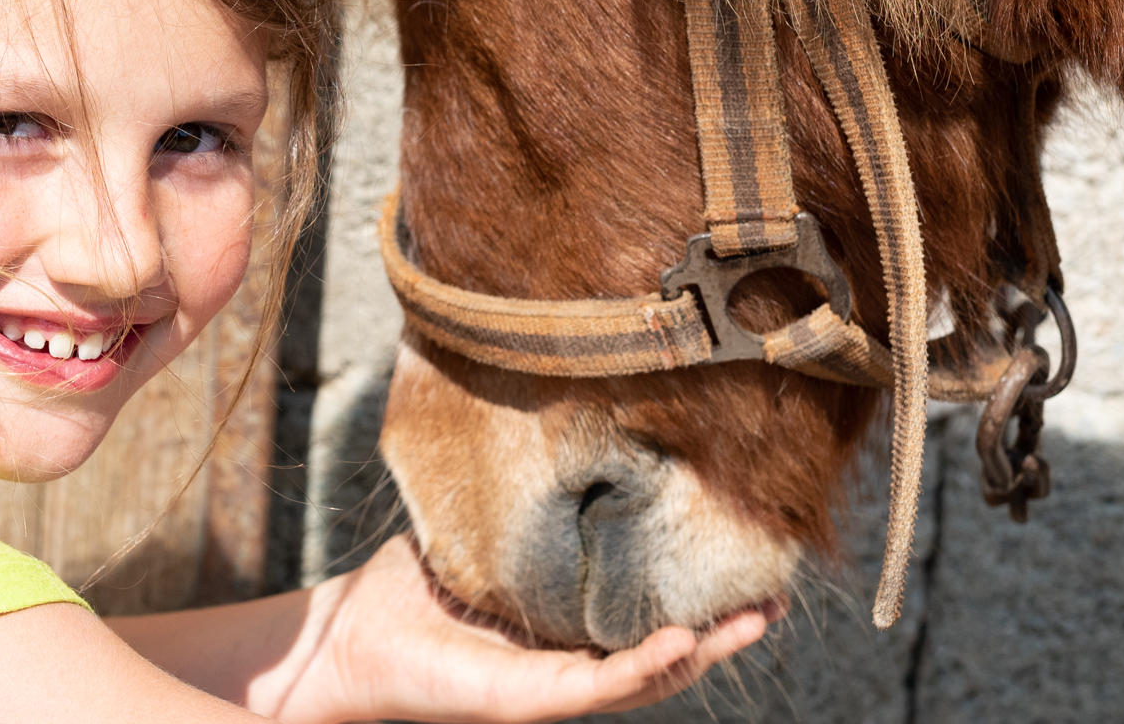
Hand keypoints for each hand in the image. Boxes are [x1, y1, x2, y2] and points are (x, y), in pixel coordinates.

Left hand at [267, 535, 777, 722]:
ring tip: (754, 620)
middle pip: (663, 653)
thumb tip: (540, 428)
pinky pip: (595, 686)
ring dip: (704, 651)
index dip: (694, 596)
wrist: (347, 638)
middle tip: (776, 599)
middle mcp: (565, 665)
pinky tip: (680, 641)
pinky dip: (643, 666)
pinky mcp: (525, 701)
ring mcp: (549, 688)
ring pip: (646, 677)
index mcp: (559, 632)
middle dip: (723, 630)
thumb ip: (512, 499)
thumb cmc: (404, 590)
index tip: (740, 562)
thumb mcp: (473, 534)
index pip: (642, 619)